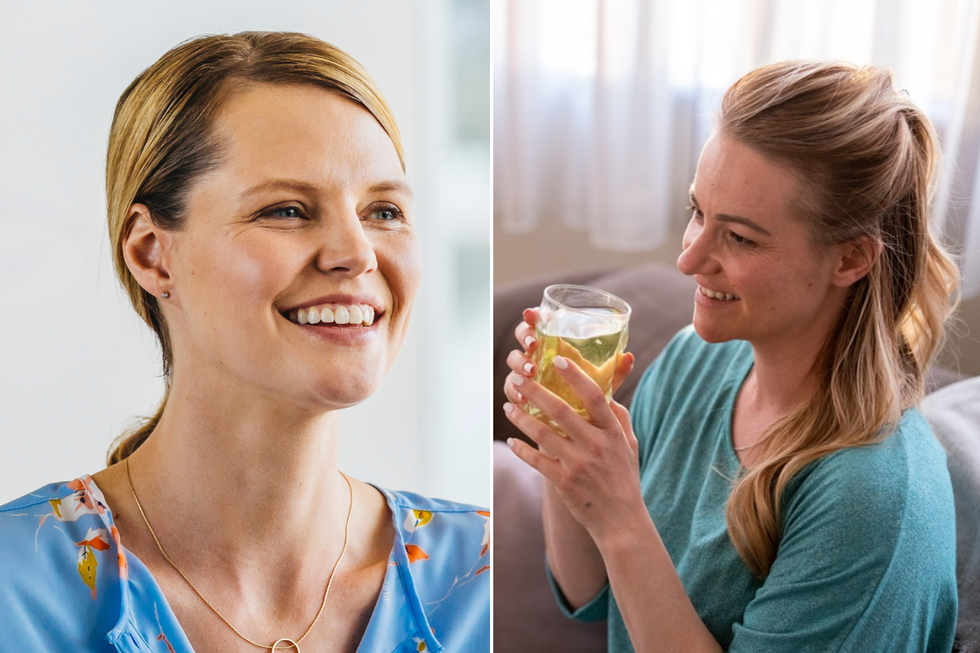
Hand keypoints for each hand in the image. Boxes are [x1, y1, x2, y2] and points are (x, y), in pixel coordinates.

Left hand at [502, 313, 641, 541]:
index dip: (575, 375)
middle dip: (535, 391)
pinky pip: (537, 461)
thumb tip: (607, 391)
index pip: (594, 396)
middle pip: (561, 410)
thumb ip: (619, 417)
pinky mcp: (564, 482)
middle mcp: (596, 445)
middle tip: (517, 378)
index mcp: (612, 432)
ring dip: (521, 417)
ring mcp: (579, 464)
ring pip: (543, 433)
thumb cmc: (624, 478)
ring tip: (507, 405)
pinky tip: (512, 441)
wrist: (621, 521)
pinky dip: (521, 450)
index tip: (558, 360)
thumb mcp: (630, 444)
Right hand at [503, 308, 632, 415]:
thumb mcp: (602, 385)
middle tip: (534, 345)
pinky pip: (510, 387)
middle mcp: (539, 354)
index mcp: (556, 345)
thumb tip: (629, 357)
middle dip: (524, 336)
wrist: (575, 429)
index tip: (533, 314)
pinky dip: (513, 391)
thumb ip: (615, 372)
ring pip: (513, 359)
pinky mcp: (519, 392)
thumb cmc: (587, 399)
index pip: (541, 323)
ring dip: (519, 364)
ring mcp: (526, 372)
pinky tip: (520, 398)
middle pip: (522, 334)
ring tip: (531, 372)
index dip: (534, 316)